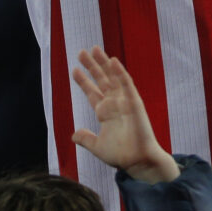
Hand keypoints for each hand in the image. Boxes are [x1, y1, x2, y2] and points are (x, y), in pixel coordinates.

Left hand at [70, 46, 177, 183]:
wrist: (137, 161)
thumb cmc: (121, 155)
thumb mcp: (98, 146)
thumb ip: (86, 139)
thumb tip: (73, 135)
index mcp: (105, 112)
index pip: (92, 92)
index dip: (84, 81)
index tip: (74, 70)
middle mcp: (114, 104)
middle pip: (101, 80)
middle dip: (91, 66)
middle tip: (81, 52)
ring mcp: (124, 101)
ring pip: (113, 77)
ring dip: (104, 63)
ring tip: (94, 49)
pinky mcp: (134, 102)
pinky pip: (127, 84)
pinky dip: (120, 72)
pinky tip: (112, 61)